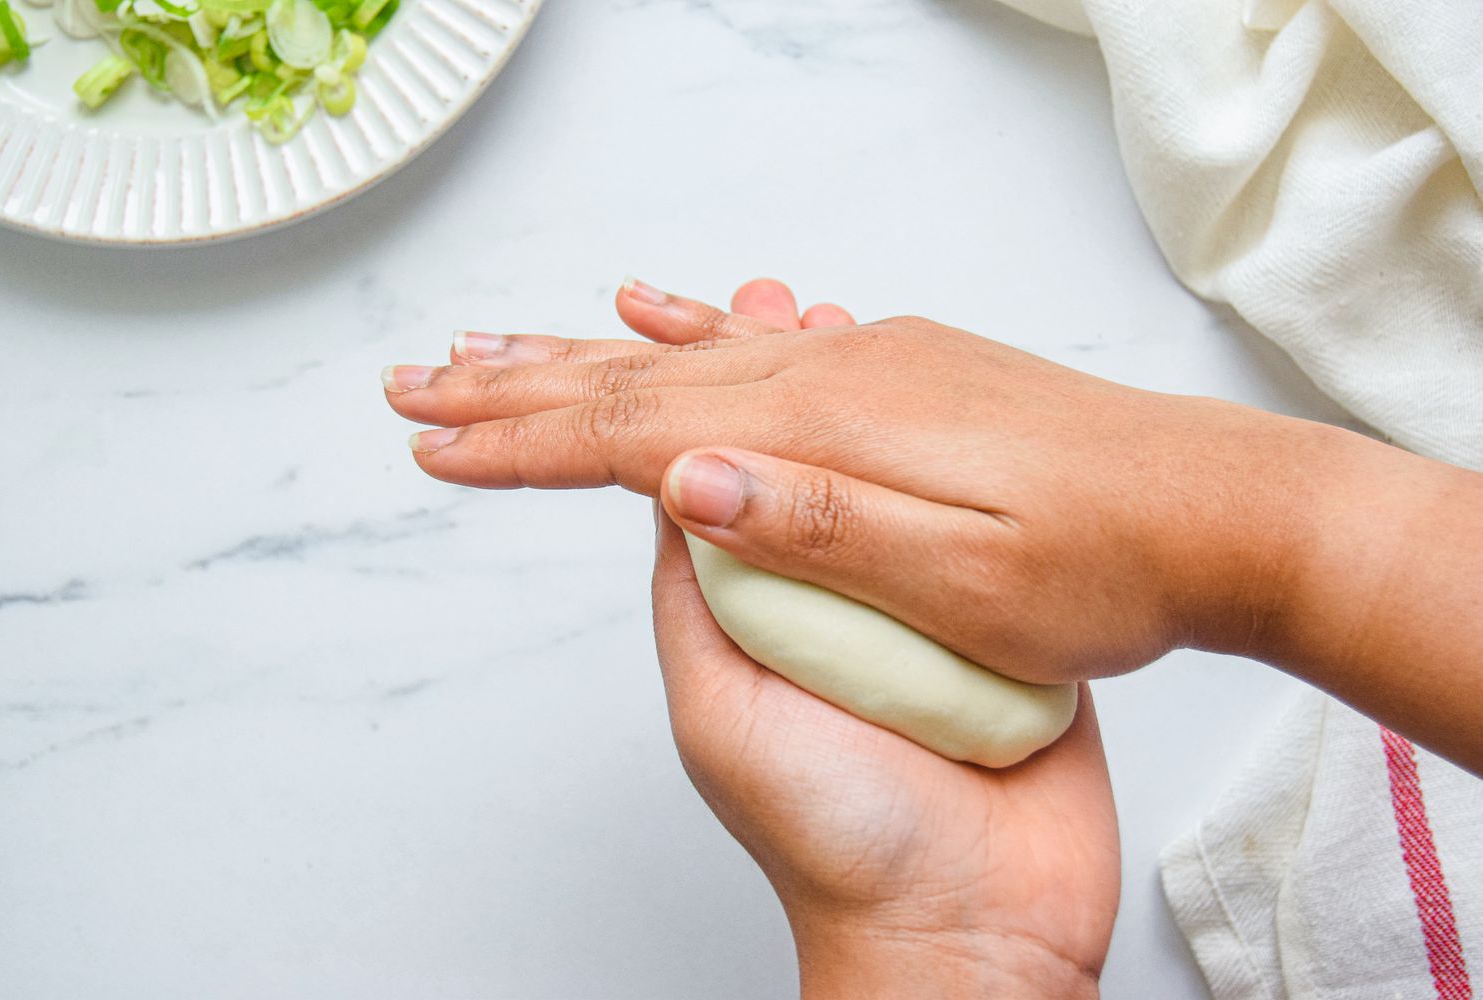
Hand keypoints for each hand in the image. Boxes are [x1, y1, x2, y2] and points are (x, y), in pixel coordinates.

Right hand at [383, 278, 1336, 683]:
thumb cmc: (1106, 566)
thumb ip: (818, 529)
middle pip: (638, 381)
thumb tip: (681, 479)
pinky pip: (761, 342)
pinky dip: (687, 331)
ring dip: (579, 360)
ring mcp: (869, 363)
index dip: (525, 447)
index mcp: (831, 431)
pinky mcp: (899, 371)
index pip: (637, 436)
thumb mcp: (965, 579)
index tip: (434, 450)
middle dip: (516, 390)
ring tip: (494, 350)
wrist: (1222, 510)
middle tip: (416, 387)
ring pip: (686, 355)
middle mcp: (836, 375)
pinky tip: (659, 310)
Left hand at [645, 281, 1117, 997]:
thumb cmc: (840, 838)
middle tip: (767, 290)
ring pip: (875, 478)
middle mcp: (820, 594)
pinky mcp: (987, 619)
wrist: (976, 925)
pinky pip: (960, 524)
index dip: (670, 403)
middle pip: (787, 461)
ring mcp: (906, 602)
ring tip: (830, 310)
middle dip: (768, 372)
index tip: (646, 324)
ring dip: (857, 394)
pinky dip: (947, 457)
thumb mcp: (727, 708)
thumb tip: (667, 483)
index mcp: (748, 610)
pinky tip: (942, 399)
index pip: (693, 484)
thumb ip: (699, 597)